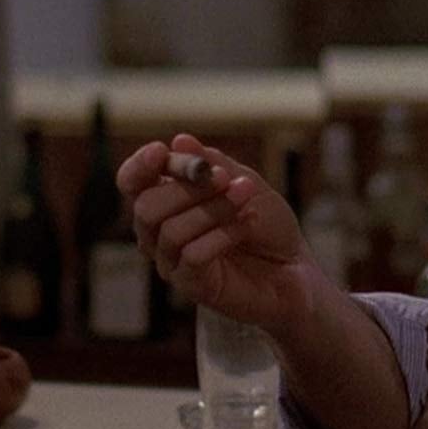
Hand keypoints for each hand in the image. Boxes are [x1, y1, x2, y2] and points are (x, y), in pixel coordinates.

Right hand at [116, 133, 319, 333]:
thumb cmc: (265, 224)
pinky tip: (247, 224)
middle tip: (224, 178)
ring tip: (246, 197)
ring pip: (171, 230)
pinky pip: (193, 256)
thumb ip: (212, 163)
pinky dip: (223, 234)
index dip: (140, 165)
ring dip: (212, 208)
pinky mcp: (193, 286)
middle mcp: (159, 234)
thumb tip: (180, 141)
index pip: (132, 183)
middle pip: (145, 207)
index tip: (162, 150)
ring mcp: (173, 263)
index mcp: (165, 202)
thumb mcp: (243, 181)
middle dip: (186, 187)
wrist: (295, 268)